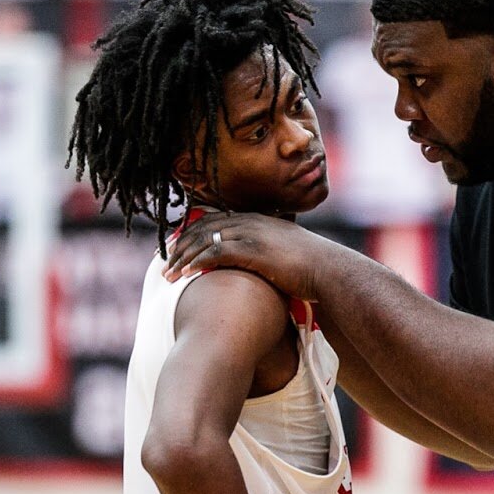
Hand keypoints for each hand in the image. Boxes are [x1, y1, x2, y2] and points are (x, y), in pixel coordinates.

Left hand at [163, 212, 328, 300]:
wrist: (329, 271)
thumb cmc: (311, 268)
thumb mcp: (285, 252)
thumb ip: (267, 251)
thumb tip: (259, 263)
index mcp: (256, 219)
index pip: (214, 220)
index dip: (192, 233)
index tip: (176, 247)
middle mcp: (251, 221)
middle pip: (204, 228)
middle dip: (181, 246)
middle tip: (164, 262)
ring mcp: (252, 234)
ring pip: (206, 241)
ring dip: (183, 257)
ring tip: (168, 274)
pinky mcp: (253, 251)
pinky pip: (216, 254)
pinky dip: (198, 263)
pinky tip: (186, 274)